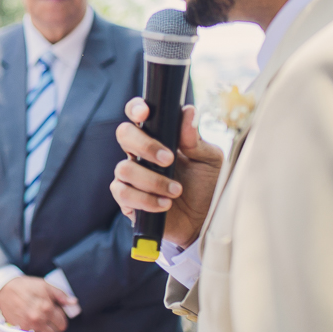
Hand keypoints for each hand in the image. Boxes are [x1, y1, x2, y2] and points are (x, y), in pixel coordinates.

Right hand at [0, 276, 74, 331]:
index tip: (56, 313)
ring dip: (47, 330)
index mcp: (47, 307)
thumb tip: (74, 303)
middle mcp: (39, 319)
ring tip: (43, 321)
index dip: (61, 318)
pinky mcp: (21, 329)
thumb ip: (61, 295)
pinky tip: (34, 323)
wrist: (4, 289)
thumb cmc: (26, 286)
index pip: (63, 323)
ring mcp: (30, 325)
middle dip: (55, 325)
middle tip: (50, 317)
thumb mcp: (45, 285)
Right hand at [112, 99, 222, 248]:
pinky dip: (146, 199)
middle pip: (124, 135)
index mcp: (158, 137)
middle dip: (144, 145)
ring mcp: (131, 176)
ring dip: (153, 180)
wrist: (204, 222)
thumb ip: (195, 139)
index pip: (138, 115)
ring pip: (124, 168)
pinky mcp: (127, 199)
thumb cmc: (206, 186)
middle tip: (169, 159)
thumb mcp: (208, 160)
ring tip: (176, 190)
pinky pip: (124, 193)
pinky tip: (165, 204)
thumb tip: (188, 112)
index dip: (136, 109)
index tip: (145, 113)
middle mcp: (140, 154)